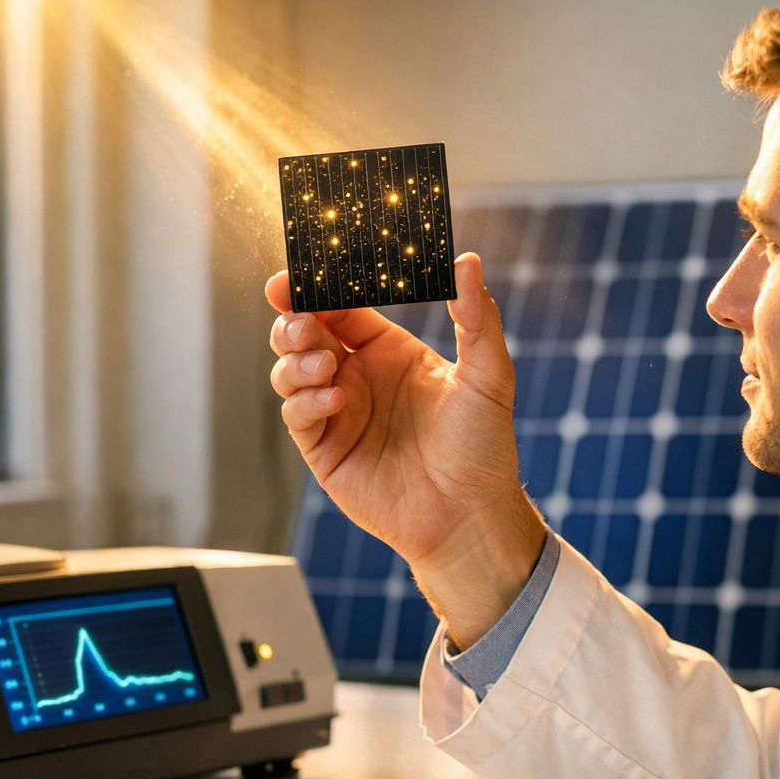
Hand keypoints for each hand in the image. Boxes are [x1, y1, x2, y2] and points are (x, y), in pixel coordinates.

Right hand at [266, 252, 546, 646]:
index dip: (317, 288)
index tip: (299, 273)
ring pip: (290, 370)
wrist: (470, 516)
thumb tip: (469, 262)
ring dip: (295, 358)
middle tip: (302, 319)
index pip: (342, 306)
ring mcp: (338, 413)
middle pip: (305, 332)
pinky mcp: (324, 450)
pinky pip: (296, 415)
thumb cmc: (484, 448)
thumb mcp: (489, 376)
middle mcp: (358, 377)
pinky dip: (304, 401)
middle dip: (293, 319)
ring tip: (324, 363)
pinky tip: (332, 399)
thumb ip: (477, 318)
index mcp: (390, 351)